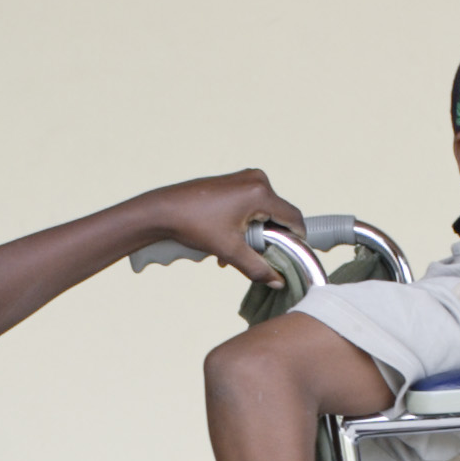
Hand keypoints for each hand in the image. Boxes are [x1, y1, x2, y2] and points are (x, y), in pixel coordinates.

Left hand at [145, 170, 304, 286]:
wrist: (163, 210)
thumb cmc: (194, 225)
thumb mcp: (229, 250)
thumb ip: (257, 267)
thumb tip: (279, 281)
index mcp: (259, 193)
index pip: (293, 218)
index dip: (296, 240)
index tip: (290, 257)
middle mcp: (256, 180)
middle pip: (278, 215)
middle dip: (269, 238)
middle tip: (253, 255)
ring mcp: (244, 179)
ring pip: (263, 212)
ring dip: (254, 234)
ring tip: (234, 250)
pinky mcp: (234, 182)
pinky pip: (251, 205)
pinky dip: (244, 224)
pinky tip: (227, 240)